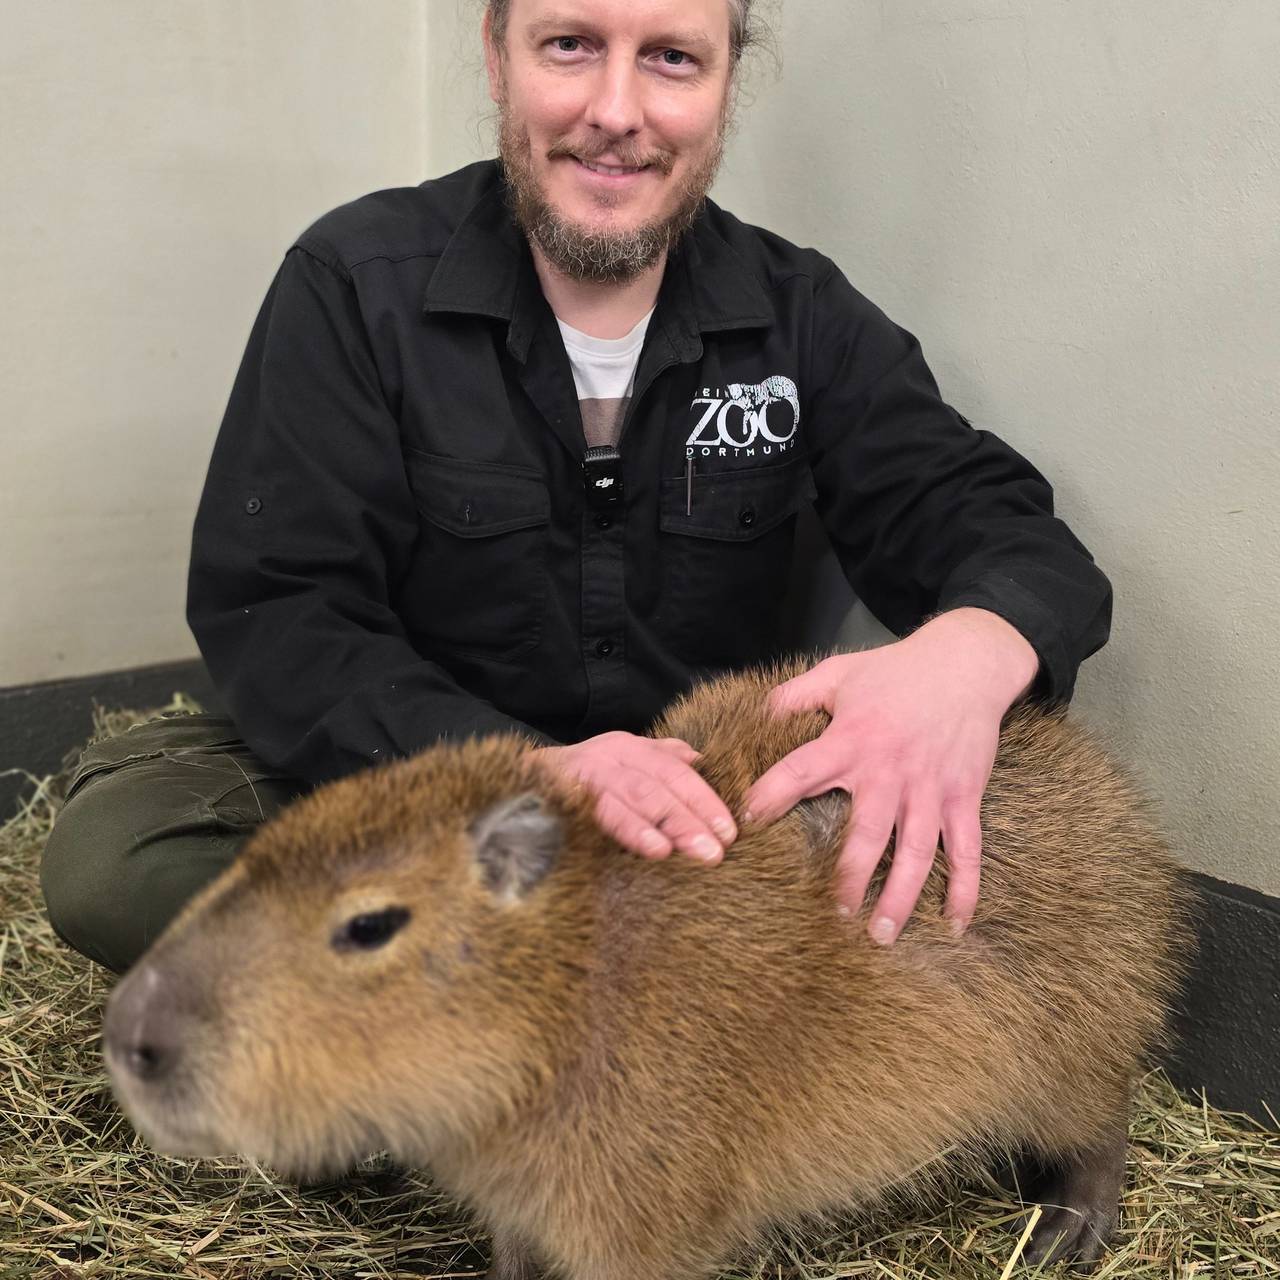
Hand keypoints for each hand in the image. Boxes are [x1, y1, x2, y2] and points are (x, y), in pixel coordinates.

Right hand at [531, 731, 736, 863]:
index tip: (730, 831)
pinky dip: (623, 828)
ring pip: (628, 796)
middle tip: (715, 852)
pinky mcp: (556, 796)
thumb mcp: (622, 765)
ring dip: (658, 824)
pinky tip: (648, 848)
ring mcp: (579, 775)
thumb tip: (701, 760)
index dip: (703, 799)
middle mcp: (605, 756)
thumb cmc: (578, 782)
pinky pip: (592, 812)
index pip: (674, 770)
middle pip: (655, 784)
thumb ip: (661, 760)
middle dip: (688, 817)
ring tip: (685, 851)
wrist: (512, 785)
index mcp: (627, 748)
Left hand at [741, 608, 1038, 943]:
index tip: (746, 824)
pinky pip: (966, 851)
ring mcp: (930, 789)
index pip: (801, 771)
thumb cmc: (894, 671)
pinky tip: (953, 925)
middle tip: (834, 913)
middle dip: (849, 876)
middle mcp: (890, 771)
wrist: (965, 663)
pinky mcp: (963, 797)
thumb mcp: (838, 673)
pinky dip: (964, 889)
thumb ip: (793, 696)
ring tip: (881, 935)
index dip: (771, 795)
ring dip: (900, 897)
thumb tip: (753, 716)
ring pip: (916, 853)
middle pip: (868, 833)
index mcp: (851, 740)